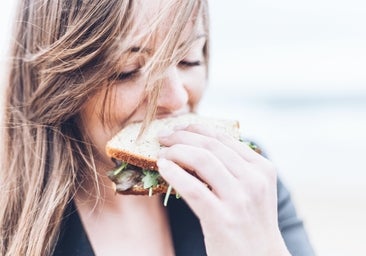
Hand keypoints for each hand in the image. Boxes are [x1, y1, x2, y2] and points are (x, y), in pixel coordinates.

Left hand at [157, 124, 289, 255]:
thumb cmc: (250, 222)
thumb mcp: (251, 189)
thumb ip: (234, 167)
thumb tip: (198, 145)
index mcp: (261, 168)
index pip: (224, 138)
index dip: (197, 128)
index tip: (179, 128)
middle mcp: (253, 179)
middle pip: (211, 145)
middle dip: (182, 136)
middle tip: (164, 137)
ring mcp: (239, 199)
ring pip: (202, 160)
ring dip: (176, 151)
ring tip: (161, 153)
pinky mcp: (222, 218)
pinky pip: (192, 188)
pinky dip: (174, 173)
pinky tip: (162, 167)